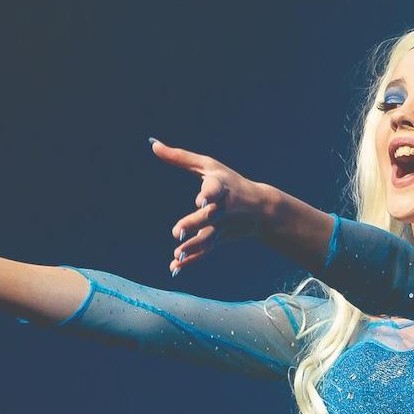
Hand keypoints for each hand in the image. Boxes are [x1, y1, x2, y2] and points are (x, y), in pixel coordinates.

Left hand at [149, 138, 273, 275]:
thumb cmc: (228, 181)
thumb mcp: (208, 165)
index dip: (208, 195)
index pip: (215, 189)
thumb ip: (180, 157)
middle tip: (177, 231)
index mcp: (220, 186)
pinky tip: (174, 269)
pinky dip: (191, 260)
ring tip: (176, 255)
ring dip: (193, 247)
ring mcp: (222, 226)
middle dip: (194, 224)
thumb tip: (153, 145)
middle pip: (209, 217)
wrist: (260, 208)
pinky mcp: (219, 239)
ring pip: (208, 238)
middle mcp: (223, 207)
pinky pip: (205, 251)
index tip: (199, 201)